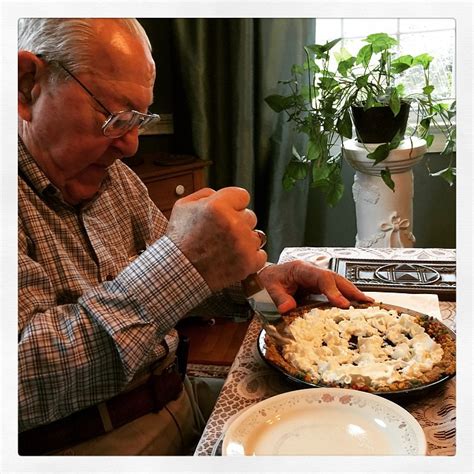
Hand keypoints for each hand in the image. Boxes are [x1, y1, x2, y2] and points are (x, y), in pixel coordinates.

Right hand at [166, 187, 266, 290]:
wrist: (177, 271)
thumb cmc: (179, 240)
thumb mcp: (183, 206)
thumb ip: (206, 194)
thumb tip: (221, 194)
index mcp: (218, 206)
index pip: (243, 196)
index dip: (234, 204)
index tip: (226, 213)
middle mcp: (233, 223)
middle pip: (251, 216)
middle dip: (238, 223)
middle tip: (221, 234)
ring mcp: (243, 244)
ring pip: (255, 236)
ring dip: (244, 241)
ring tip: (224, 248)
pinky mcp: (248, 262)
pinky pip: (260, 254)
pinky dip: (250, 258)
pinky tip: (234, 258)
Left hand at [258, 260, 373, 312]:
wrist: (264, 278)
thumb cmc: (268, 280)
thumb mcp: (269, 288)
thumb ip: (278, 297)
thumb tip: (287, 308)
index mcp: (301, 269)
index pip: (322, 278)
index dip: (334, 291)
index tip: (343, 304)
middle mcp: (312, 272)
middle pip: (336, 278)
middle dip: (351, 290)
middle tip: (365, 302)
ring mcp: (316, 278)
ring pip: (338, 283)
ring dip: (352, 293)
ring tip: (367, 304)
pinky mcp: (317, 286)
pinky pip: (334, 290)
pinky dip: (346, 297)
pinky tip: (355, 304)